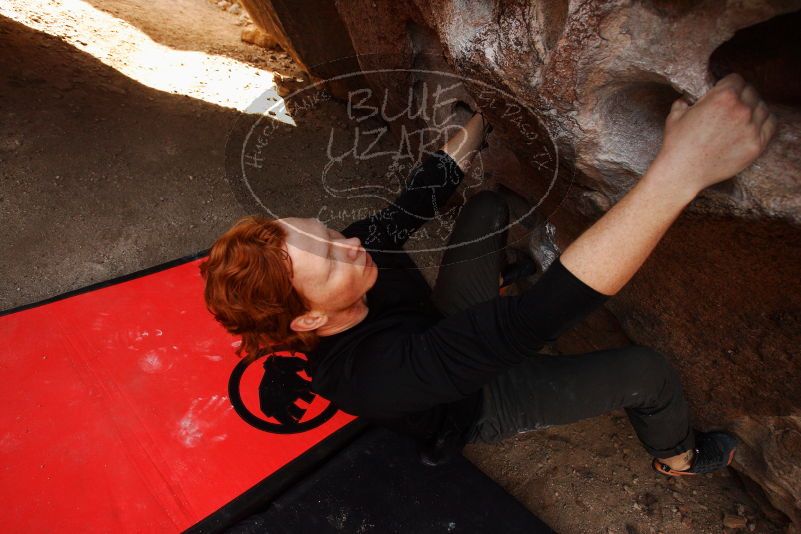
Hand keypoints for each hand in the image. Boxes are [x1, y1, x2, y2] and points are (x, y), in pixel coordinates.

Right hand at [652, 73, 776, 196]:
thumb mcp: (675, 115)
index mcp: (723, 96)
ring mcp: (751, 127)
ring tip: (742, 117)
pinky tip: (754, 125)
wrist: (683, 172)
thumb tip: (687, 99)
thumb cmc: (677, 144)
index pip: (736, 79)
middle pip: (751, 92)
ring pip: (762, 107)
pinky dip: (764, 122)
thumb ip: (685, 101)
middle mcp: (741, 109)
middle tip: (732, 106)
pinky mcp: (756, 144)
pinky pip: (770, 125)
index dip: (729, 84)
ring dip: (753, 109)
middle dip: (741, 96)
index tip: (725, 91)